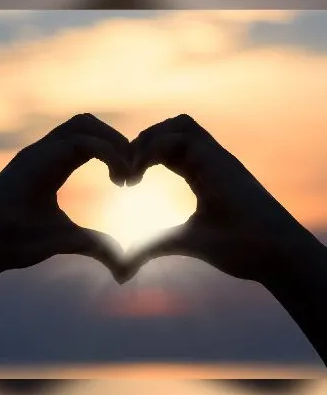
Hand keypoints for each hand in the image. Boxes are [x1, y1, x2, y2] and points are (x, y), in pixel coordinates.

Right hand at [0, 114, 130, 280]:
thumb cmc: (16, 242)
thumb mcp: (69, 241)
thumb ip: (96, 245)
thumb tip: (122, 262)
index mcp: (52, 164)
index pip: (90, 140)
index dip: (115, 152)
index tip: (130, 182)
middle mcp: (45, 152)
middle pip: (88, 123)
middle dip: (117, 140)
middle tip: (134, 171)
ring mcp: (38, 152)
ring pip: (83, 123)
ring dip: (112, 141)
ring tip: (127, 171)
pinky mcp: (35, 158)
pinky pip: (79, 141)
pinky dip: (106, 152)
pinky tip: (117, 177)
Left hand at [124, 115, 305, 283]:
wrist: (272, 253)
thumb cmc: (238, 249)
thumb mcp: (183, 243)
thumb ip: (152, 247)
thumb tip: (121, 270)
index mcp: (204, 174)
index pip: (168, 148)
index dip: (143, 157)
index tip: (124, 183)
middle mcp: (211, 160)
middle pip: (173, 128)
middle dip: (142, 142)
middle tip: (123, 172)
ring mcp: (217, 158)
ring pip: (179, 124)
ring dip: (150, 138)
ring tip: (132, 168)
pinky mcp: (220, 161)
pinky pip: (182, 136)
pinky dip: (154, 148)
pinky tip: (140, 173)